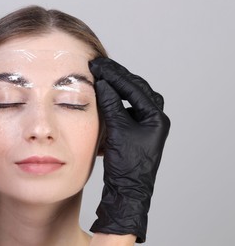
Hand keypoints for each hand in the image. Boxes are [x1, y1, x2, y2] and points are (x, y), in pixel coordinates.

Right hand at [89, 57, 169, 242]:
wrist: (127, 189)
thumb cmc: (127, 164)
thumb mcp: (118, 129)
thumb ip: (111, 104)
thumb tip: (103, 82)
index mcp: (156, 116)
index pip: (133, 87)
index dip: (114, 74)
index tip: (98, 65)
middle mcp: (155, 118)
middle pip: (136, 88)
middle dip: (117, 76)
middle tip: (99, 66)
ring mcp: (146, 124)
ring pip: (132, 96)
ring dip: (117, 86)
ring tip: (102, 76)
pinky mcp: (136, 130)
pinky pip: (127, 108)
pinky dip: (116, 100)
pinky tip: (106, 96)